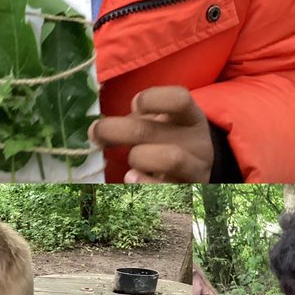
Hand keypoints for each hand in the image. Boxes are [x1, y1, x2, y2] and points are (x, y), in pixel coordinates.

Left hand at [90, 87, 214, 181]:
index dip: (152, 100)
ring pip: (170, 159)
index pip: (179, 99)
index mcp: (190, 119)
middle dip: (118, 130)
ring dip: (138, 158)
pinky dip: (144, 185)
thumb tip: (98, 131)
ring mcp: (196, 171)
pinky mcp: (188, 195)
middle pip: (154, 131)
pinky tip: (132, 181)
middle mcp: (198, 143)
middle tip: (96, 133)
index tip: (134, 105)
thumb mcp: (161, 126)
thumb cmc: (169, 145)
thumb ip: (136, 121)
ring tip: (129, 166)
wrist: (195, 177)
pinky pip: (165, 191)